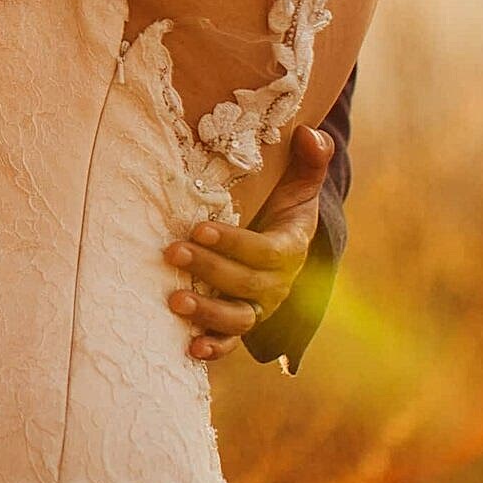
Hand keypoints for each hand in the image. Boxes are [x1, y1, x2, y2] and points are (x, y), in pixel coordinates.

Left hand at [165, 124, 331, 360]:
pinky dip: (213, 347)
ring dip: (207, 312)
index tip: (199, 227)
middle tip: (173, 251)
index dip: (234, 243)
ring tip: (174, 299)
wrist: (284, 243)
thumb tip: (310, 134)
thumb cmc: (284, 208)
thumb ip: (308, 161)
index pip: (266, 251)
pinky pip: (231, 341)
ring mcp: (259, 307)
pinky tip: (189, 346)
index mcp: (290, 249)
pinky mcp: (242, 322)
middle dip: (209, 269)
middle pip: (246, 284)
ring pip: (238, 318)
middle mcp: (277, 283)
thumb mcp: (298, 185)